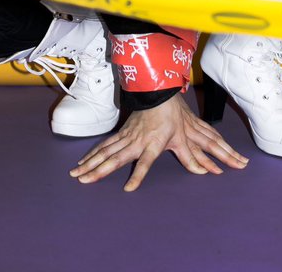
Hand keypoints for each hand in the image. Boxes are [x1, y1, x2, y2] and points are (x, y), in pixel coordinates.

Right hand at [69, 92, 248, 191]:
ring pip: (105, 151)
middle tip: (82, 180)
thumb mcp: (183, 136)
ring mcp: (126, 136)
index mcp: (152, 143)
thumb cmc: (171, 115)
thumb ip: (191, 157)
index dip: (138, 175)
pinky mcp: (122, 133)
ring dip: (90, 163)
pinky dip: (93, 154)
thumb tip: (206, 172)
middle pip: (114, 157)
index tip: (128, 188)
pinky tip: (83, 162)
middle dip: (98, 169)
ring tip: (76, 174)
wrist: (158, 92)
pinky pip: (105, 146)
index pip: (145, 162)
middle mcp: (136, 141)